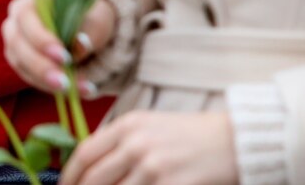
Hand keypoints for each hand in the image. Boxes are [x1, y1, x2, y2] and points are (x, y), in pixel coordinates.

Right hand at [1, 0, 115, 93]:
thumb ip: (90, 29)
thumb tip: (80, 44)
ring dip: (46, 81)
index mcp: (31, 1)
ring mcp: (16, 44)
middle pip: (18, 44)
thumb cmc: (90, 15)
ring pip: (21, 65)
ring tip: (74, 90)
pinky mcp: (22, 64)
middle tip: (64, 83)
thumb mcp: (97, 17)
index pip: (25, 17)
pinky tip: (74, 91)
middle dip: (41, 66)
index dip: (41, 39)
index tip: (65, 57)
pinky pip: (30, 78)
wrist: (87, 27)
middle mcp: (16, 22)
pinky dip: (51, 87)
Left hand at [62, 111, 238, 184]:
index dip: (69, 175)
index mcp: (127, 125)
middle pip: (93, 178)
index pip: (84, 153)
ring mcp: (152, 166)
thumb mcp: (149, 126)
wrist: (236, 139)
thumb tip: (90, 167)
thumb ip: (119, 142)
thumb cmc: (190, 135)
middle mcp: (135, 143)